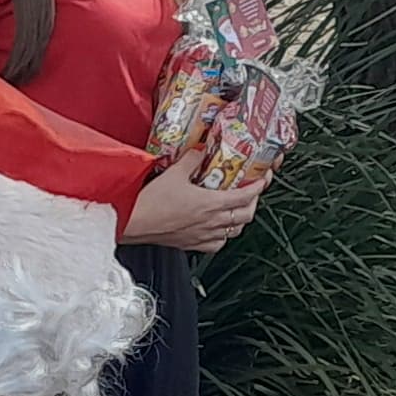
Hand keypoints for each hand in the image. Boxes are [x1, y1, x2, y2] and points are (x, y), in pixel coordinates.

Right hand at [128, 157, 268, 250]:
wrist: (132, 222)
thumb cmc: (150, 203)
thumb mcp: (174, 172)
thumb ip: (191, 160)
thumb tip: (199, 150)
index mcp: (211, 204)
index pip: (245, 197)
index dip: (257, 188)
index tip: (263, 181)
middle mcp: (211, 222)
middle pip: (245, 216)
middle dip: (253, 203)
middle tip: (251, 194)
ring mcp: (202, 236)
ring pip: (233, 233)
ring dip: (239, 221)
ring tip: (238, 211)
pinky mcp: (191, 245)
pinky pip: (216, 245)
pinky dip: (222, 237)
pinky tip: (218, 231)